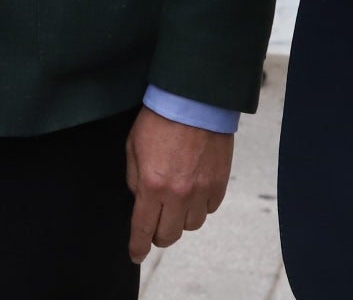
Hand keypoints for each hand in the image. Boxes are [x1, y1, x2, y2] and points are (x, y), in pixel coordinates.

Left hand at [125, 108, 232, 261]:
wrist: (194, 100)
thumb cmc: (160, 118)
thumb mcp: (133, 147)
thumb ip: (134, 178)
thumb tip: (139, 197)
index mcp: (152, 185)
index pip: (143, 228)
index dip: (138, 246)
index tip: (136, 254)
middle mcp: (178, 194)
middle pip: (168, 235)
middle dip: (158, 236)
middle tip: (154, 227)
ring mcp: (201, 190)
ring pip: (191, 225)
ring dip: (180, 220)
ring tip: (175, 204)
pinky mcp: (219, 183)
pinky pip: (209, 209)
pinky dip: (200, 206)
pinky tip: (193, 192)